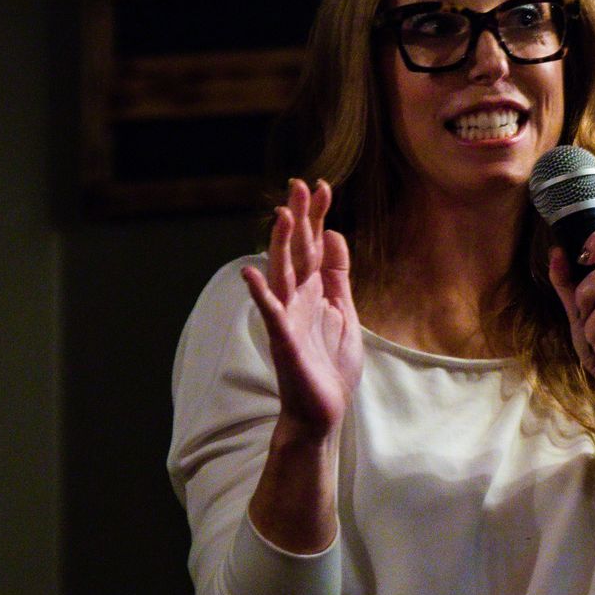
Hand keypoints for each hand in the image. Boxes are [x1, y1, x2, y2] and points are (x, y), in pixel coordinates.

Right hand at [242, 179, 362, 440]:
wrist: (323, 410)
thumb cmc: (330, 364)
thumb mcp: (344, 311)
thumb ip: (337, 276)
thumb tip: (334, 234)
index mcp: (313, 291)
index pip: (315, 246)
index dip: (317, 217)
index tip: (322, 187)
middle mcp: (297, 298)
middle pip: (298, 251)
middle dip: (299, 219)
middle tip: (299, 185)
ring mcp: (287, 317)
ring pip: (282, 273)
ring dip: (281, 244)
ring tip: (282, 214)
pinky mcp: (283, 340)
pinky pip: (270, 312)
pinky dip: (260, 292)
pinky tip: (250, 271)